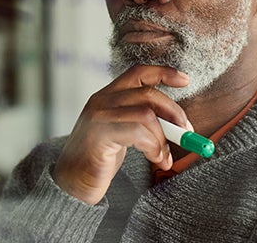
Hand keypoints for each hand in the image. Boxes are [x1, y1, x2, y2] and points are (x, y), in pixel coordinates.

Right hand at [52, 65, 190, 204]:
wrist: (71, 183)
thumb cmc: (98, 160)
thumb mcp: (122, 134)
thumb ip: (143, 123)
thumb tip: (179, 126)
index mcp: (107, 96)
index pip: (138, 72)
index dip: (163, 72)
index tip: (185, 80)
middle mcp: (101, 100)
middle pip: (148, 94)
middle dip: (174, 113)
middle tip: (185, 134)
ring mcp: (99, 116)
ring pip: (146, 114)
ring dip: (163, 138)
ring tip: (164, 157)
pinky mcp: (100, 134)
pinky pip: (138, 132)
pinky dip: (155, 147)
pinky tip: (156, 159)